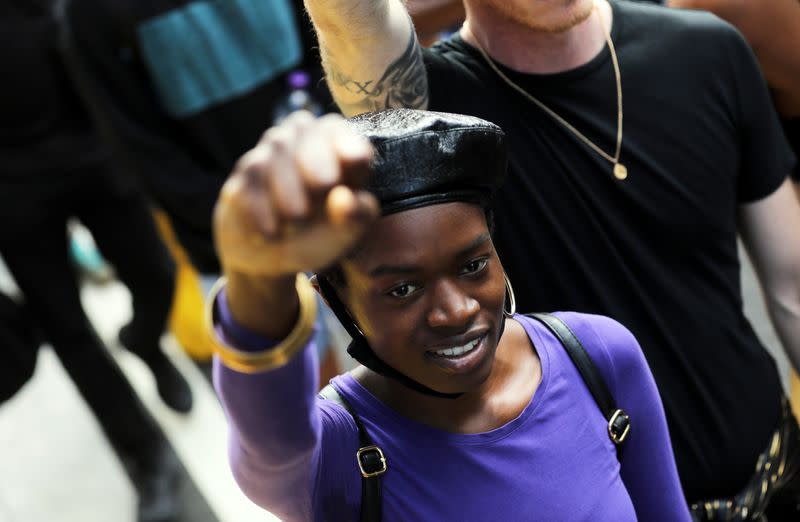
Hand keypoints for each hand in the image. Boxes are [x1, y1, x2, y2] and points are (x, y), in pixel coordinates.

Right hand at [213, 111, 378, 278]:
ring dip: (288, 187)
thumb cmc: (323, 233)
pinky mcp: (245, 173)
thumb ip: (357, 215)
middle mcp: (301, 139)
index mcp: (336, 146)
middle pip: (303, 127)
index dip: (347, 143)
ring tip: (298, 221)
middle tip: (325, 186)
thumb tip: (343, 199)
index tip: (355, 162)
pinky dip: (262, 204)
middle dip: (316, 157)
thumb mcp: (349, 229)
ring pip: (276, 147)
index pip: (339, 131)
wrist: (280, 258)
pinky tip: (272, 230)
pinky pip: (251, 174)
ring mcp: (270, 152)